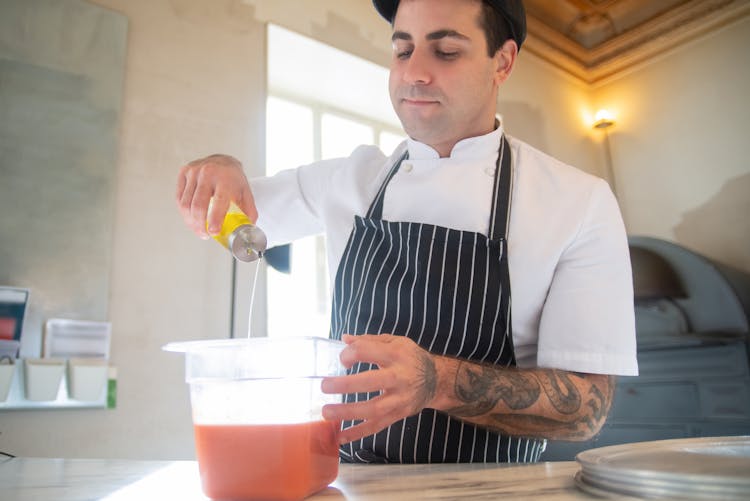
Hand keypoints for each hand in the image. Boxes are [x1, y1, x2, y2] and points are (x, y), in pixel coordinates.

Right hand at [175, 154, 257, 238]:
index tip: (213, 232)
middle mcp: (208, 173)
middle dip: (200, 225)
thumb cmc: (234, 179)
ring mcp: (194, 172)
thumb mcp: (246, 194)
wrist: (223, 161)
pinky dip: (184, 212)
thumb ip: (249, 213)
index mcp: (225, 178)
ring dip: (190, 221)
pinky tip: (191, 218)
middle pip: (198, 205)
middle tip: (205, 234)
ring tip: (198, 228)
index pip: (218, 202)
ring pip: (185, 204)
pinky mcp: (184, 172)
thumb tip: (248, 231)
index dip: (214, 220)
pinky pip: (179, 198)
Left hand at [321, 334, 440, 444]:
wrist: (436, 380)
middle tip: (325, 386)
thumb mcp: (395, 342)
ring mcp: (399, 399)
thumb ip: (369, 340)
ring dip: (348, 412)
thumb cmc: (410, 357)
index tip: (342, 360)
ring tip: (326, 412)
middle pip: (371, 382)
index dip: (350, 354)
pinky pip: (377, 426)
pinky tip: (340, 437)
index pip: (368, 351)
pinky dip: (358, 433)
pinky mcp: (398, 415)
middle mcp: (399, 377)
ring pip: (373, 409)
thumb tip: (344, 339)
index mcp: (396, 355)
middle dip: (346, 385)